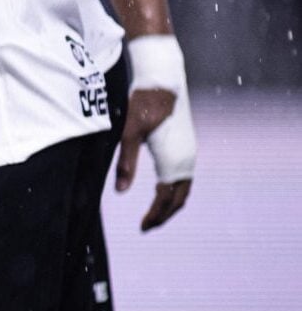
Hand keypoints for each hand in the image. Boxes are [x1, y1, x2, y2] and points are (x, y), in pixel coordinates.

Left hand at [118, 86, 195, 229]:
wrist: (165, 82)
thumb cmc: (143, 105)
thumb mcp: (129, 134)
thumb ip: (126, 163)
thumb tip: (120, 192)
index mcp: (173, 162)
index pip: (165, 199)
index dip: (154, 216)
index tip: (142, 228)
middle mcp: (187, 161)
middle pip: (178, 199)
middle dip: (164, 215)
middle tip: (147, 227)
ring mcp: (190, 154)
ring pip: (183, 189)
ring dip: (170, 204)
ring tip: (154, 214)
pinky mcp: (188, 147)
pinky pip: (184, 178)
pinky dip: (175, 191)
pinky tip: (163, 190)